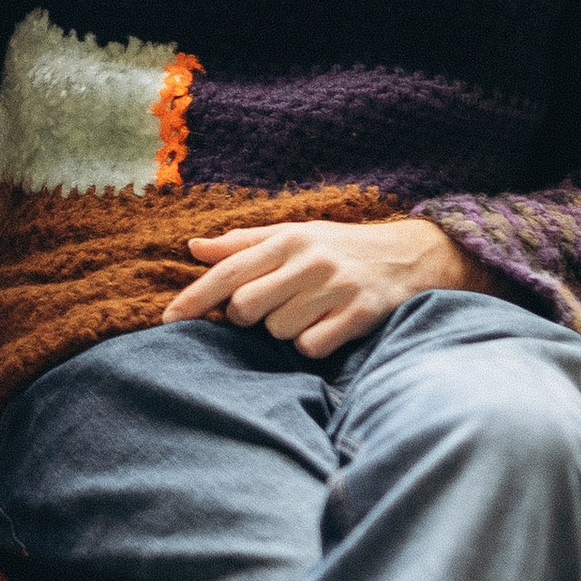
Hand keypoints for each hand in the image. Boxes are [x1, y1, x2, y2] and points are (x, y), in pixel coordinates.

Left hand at [163, 215, 478, 359]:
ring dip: (286, 330)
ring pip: (278, 331)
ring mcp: (336, 286)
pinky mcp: (360, 313)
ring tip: (310, 311)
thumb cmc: (343, 247)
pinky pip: (311, 346)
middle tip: (274, 306)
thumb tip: (193, 248)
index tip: (166, 320)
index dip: (193, 298)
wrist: (415, 255)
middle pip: (246, 308)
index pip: (228, 271)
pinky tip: (329, 326)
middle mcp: (309, 259)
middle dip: (250, 317)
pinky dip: (313, 344)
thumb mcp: (296, 235)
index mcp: (288, 238)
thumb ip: (244, 244)